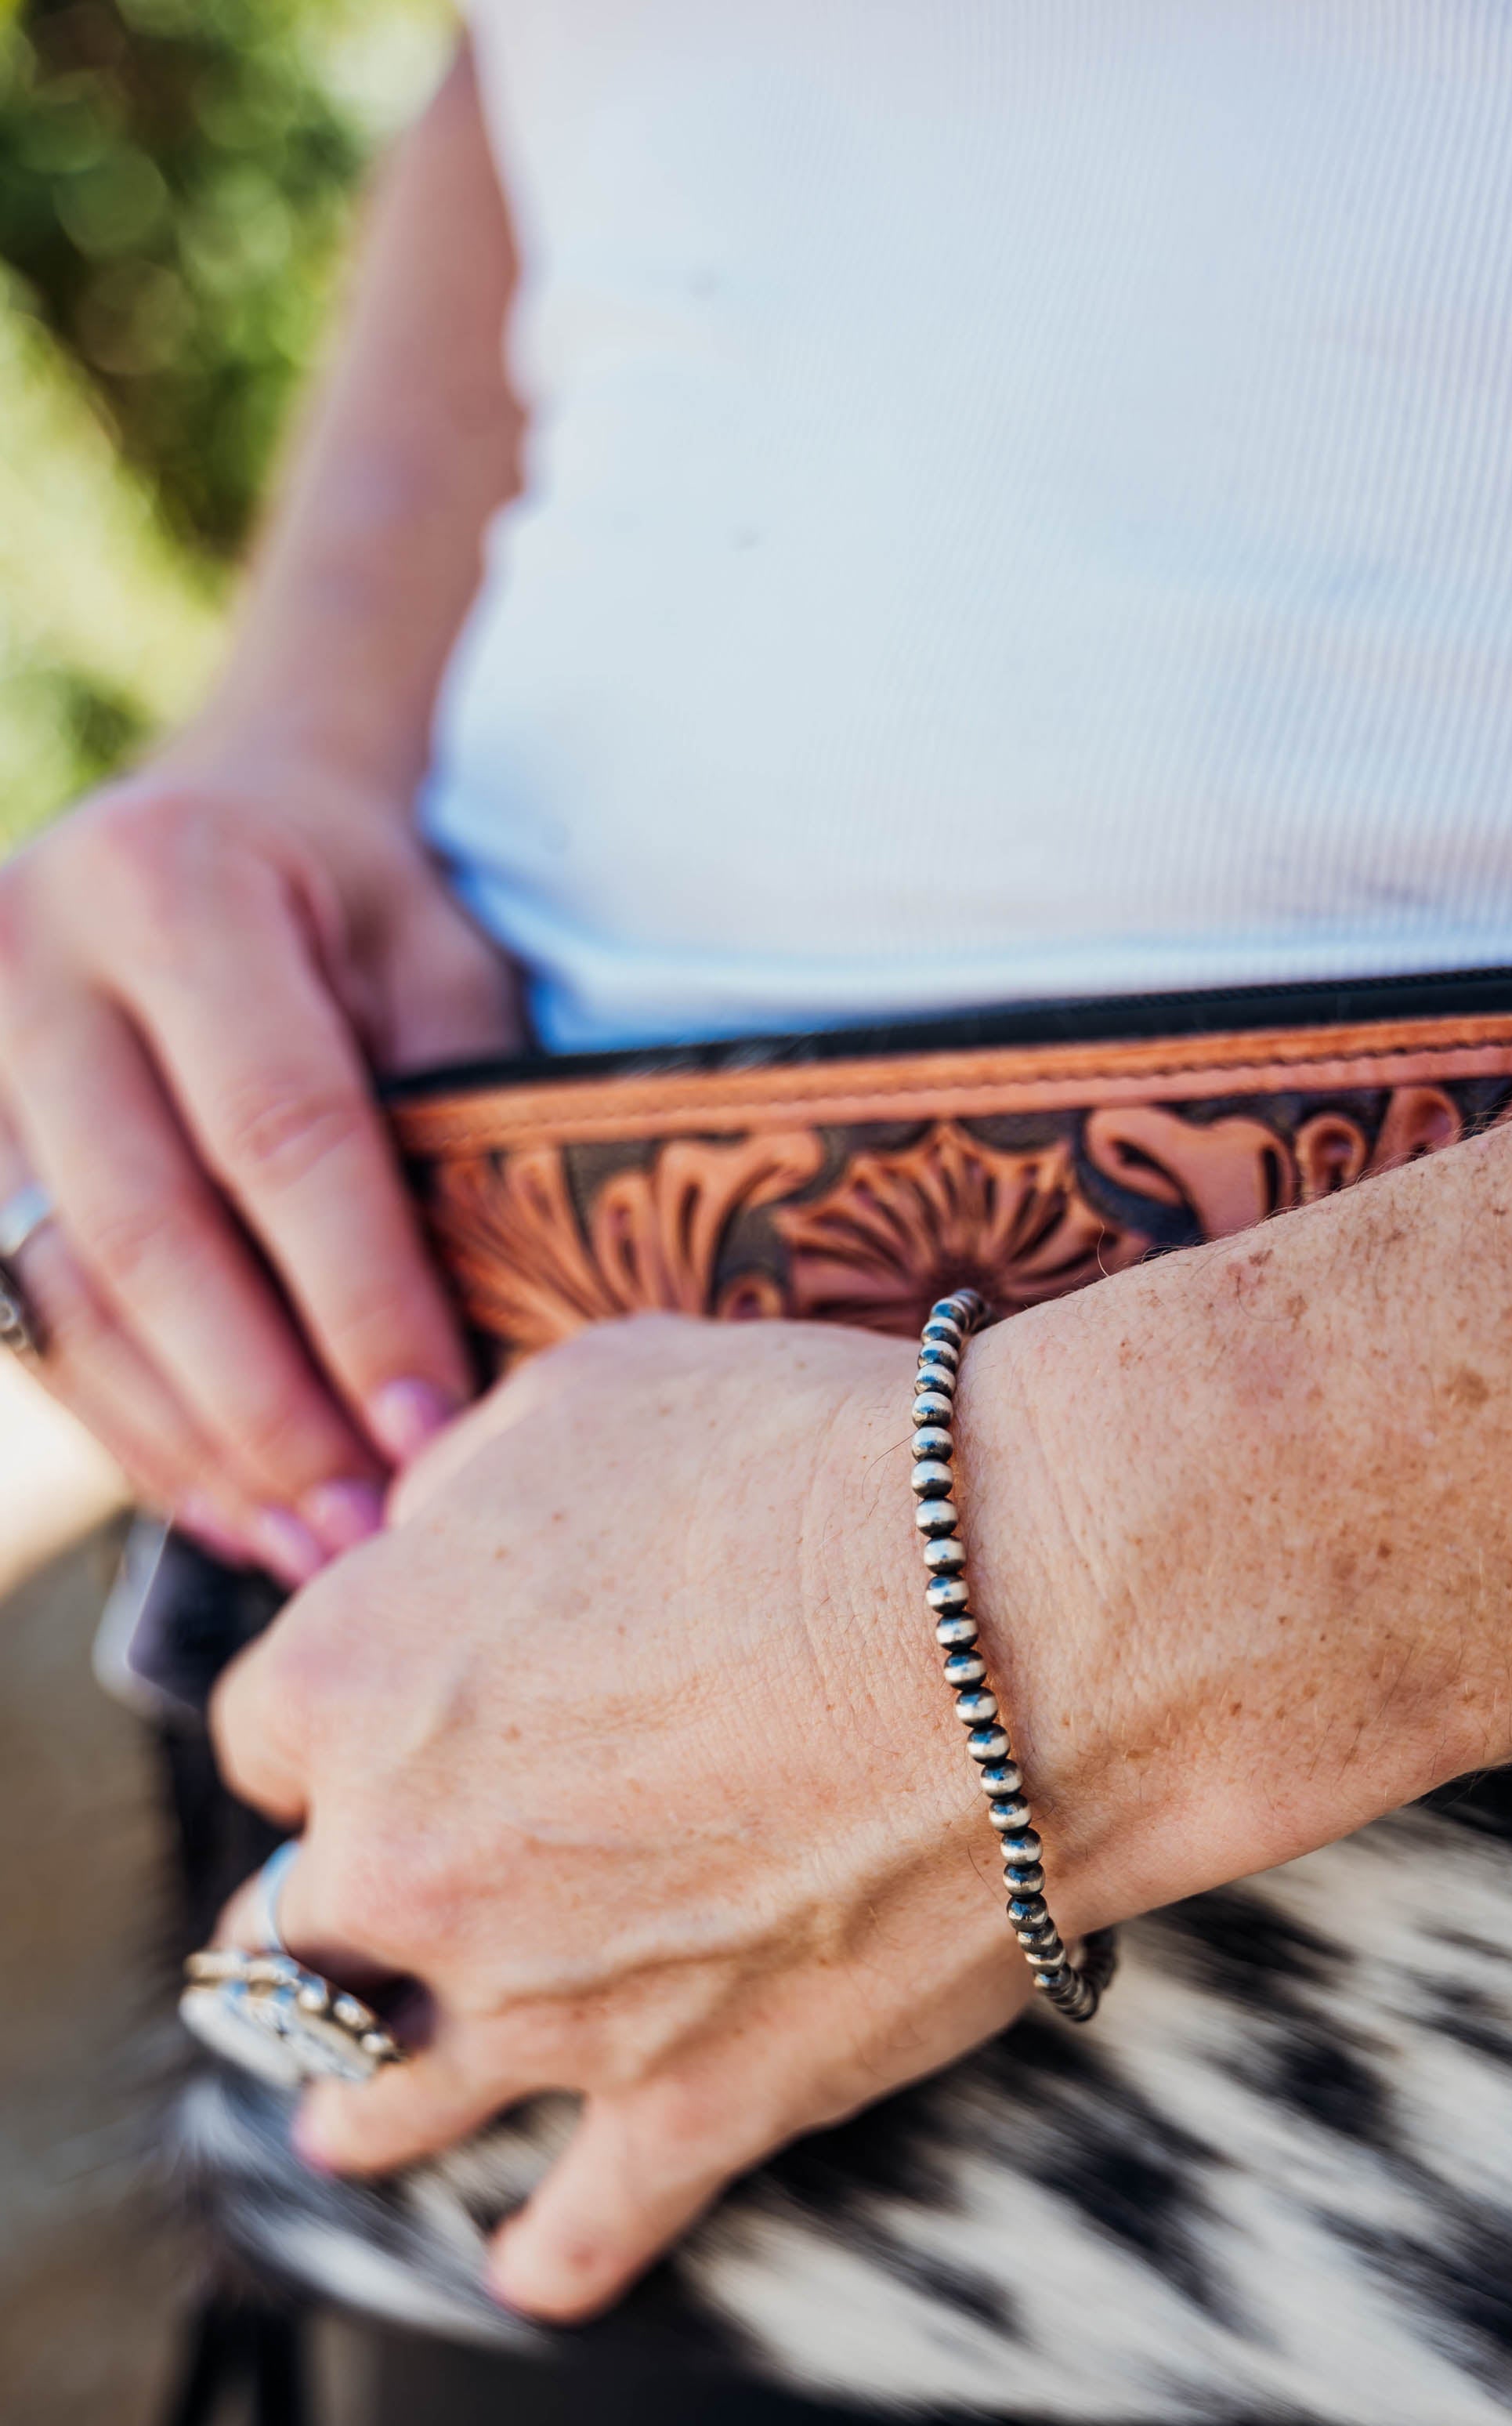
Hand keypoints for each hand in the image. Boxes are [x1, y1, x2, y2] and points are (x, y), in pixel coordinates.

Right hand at [0, 750, 516, 1580]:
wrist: (201, 827)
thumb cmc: (353, 907)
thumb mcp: (433, 956)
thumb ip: (453, 1106)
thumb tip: (504, 1329)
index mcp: (172, 882)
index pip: (280, 1135)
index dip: (360, 1301)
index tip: (441, 1433)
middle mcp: (30, 960)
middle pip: (151, 1236)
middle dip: (272, 1409)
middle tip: (373, 1535)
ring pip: (70, 1303)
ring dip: (199, 1449)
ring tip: (314, 1552)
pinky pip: (32, 1327)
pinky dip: (137, 1434)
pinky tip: (235, 1512)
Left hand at [208, 1315, 1075, 2316]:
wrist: (1029, 1621)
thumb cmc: (818, 1470)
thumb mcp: (591, 1396)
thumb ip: (465, 1490)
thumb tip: (429, 1537)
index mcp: (354, 1681)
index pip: (267, 1736)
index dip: (340, 1720)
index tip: (404, 1711)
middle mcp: (410, 1866)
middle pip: (293, 1926)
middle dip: (328, 1910)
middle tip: (365, 1908)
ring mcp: (542, 2010)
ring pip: (378, 2098)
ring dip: (356, 2101)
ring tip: (342, 2122)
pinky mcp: (694, 2107)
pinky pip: (584, 2229)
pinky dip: (554, 2254)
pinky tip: (532, 2268)